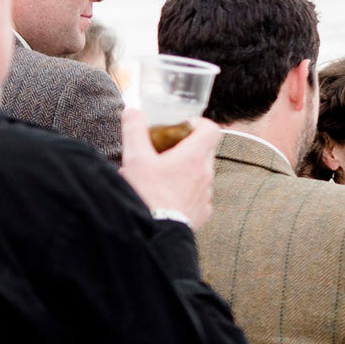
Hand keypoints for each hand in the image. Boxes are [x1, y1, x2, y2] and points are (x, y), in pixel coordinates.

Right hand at [119, 109, 220, 227]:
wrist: (154, 232)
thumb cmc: (146, 194)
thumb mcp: (135, 158)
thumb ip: (134, 131)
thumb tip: (133, 111)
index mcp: (194, 157)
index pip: (212, 129)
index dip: (199, 123)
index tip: (182, 125)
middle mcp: (206, 174)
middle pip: (205, 151)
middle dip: (186, 147)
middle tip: (164, 149)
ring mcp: (207, 194)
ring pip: (200, 174)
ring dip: (185, 170)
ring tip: (160, 176)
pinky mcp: (203, 211)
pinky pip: (198, 195)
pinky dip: (186, 191)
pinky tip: (167, 196)